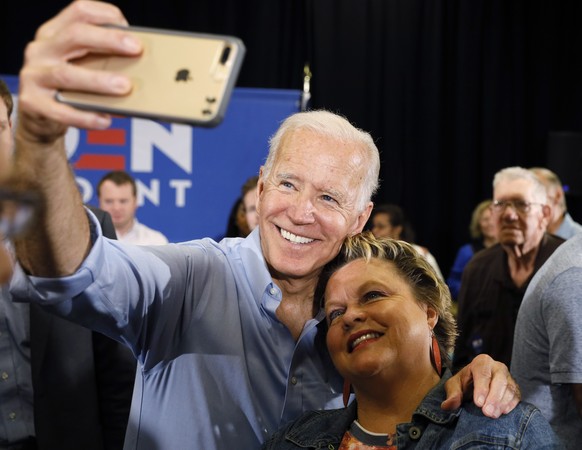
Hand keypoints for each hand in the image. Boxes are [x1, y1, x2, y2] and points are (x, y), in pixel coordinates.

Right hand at [17, 0, 141, 140]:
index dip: (105, 14)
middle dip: (108, 40)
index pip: (79, 11)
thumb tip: (140, 64)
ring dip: (99, 80)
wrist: (39, 116)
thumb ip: (101, 58)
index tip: (129, 27)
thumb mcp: (79, 64)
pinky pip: (62, 111)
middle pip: (75, 35)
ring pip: (67, 75)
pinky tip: (105, 119)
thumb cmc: (68, 87)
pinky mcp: (33, 103)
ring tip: (125, 86)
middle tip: (136, 49)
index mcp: (54, 33)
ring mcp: (34, 75)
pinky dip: (85, 116)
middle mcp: (41, 49)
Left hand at [441, 354, 520, 417]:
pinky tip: (503, 412)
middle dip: (494, 397)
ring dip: (502, 403)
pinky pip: (516, 396)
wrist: (475, 386)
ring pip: (509, 388)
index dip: (481, 388)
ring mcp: (508, 377)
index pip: (483, 373)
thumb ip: (452, 395)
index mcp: (482, 362)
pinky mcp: (515, 388)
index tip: (478, 403)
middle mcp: (497, 367)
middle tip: (487, 413)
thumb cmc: (465, 384)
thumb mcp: (454, 386)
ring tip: (493, 415)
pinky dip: (511, 405)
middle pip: (500, 380)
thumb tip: (447, 405)